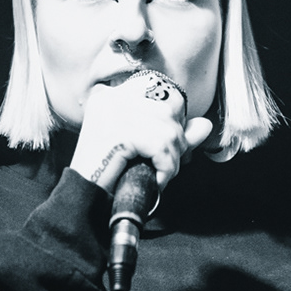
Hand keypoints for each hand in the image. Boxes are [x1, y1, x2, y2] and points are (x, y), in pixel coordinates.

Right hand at [68, 71, 213, 193]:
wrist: (85, 198)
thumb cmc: (111, 174)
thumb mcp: (145, 148)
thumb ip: (173, 133)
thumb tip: (204, 125)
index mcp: (112, 95)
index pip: (159, 91)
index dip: (171, 119)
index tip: (164, 145)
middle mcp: (112, 97)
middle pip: (169, 110)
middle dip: (175, 142)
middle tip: (162, 164)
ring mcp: (114, 112)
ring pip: (169, 131)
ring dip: (172, 159)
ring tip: (157, 174)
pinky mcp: (119, 131)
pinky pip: (161, 147)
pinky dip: (166, 168)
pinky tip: (155, 179)